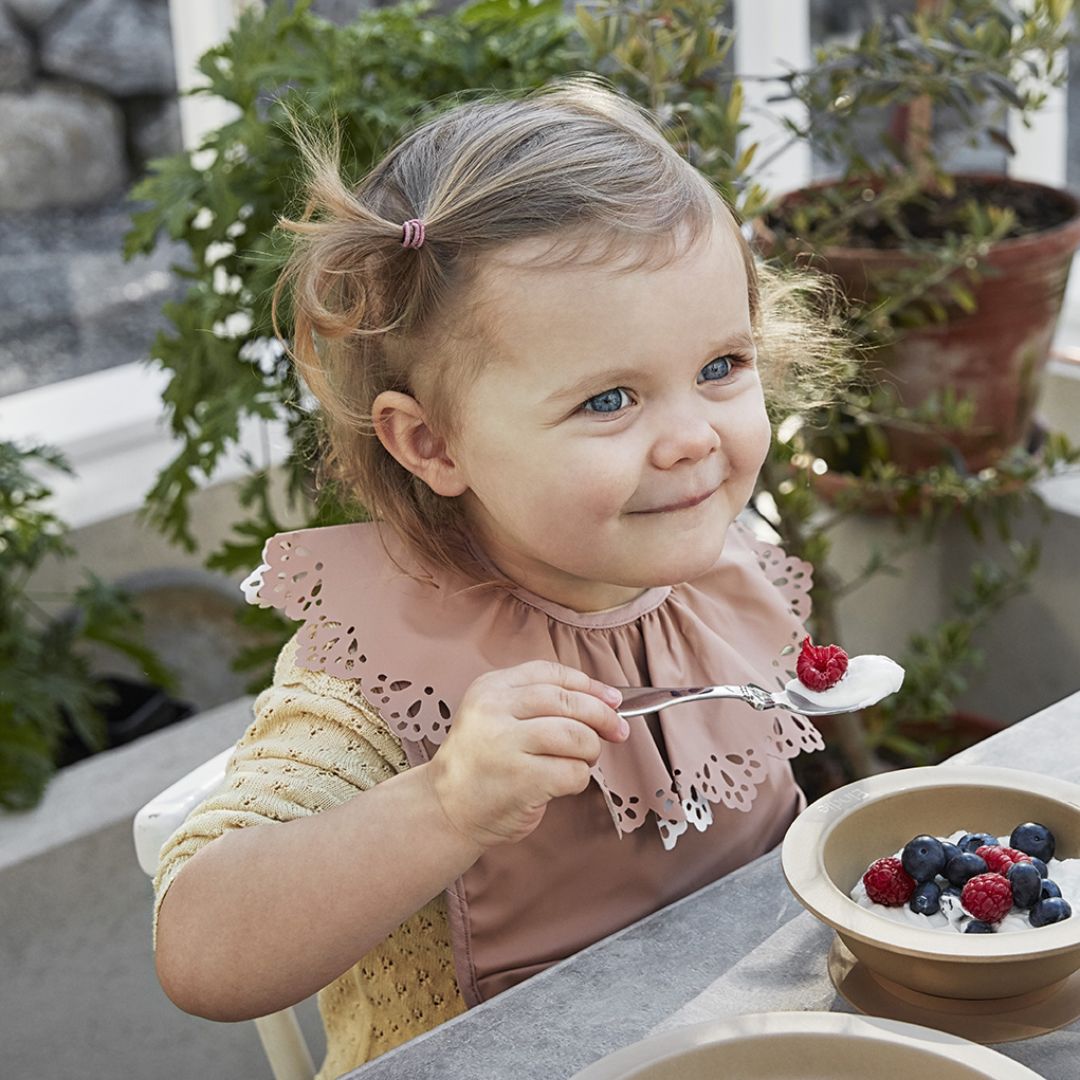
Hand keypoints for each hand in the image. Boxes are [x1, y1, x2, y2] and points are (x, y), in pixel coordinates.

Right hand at [424, 660, 627, 849]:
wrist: (446, 809)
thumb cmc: (482, 765)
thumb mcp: (496, 716)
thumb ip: (539, 703)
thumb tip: (606, 701)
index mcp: (490, 688)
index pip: (550, 673)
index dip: (589, 684)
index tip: (611, 699)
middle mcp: (495, 710)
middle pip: (569, 702)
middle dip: (602, 717)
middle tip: (617, 731)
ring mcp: (506, 745)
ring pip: (578, 736)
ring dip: (590, 751)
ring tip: (580, 761)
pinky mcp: (521, 779)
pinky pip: (573, 772)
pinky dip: (579, 779)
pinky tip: (562, 784)